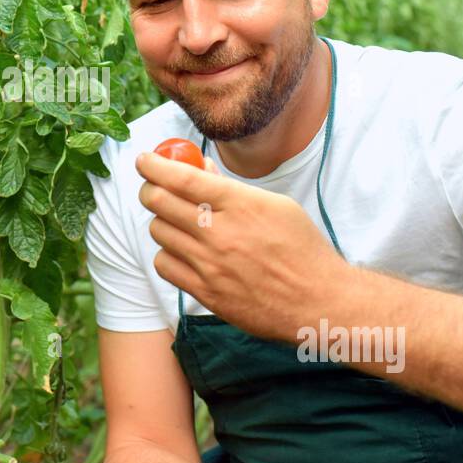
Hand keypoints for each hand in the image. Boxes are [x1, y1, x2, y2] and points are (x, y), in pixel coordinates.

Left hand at [135, 150, 351, 341]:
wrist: (318, 302)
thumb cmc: (302, 249)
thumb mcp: (276, 206)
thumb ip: (231, 188)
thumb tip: (198, 169)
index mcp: (240, 204)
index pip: (182, 178)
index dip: (154, 165)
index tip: (144, 160)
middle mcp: (220, 233)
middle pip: (159, 202)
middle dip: (150, 188)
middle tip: (153, 188)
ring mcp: (210, 265)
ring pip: (158, 231)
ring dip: (161, 221)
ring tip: (176, 222)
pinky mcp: (206, 292)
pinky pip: (164, 264)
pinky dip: (167, 253)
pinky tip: (182, 251)